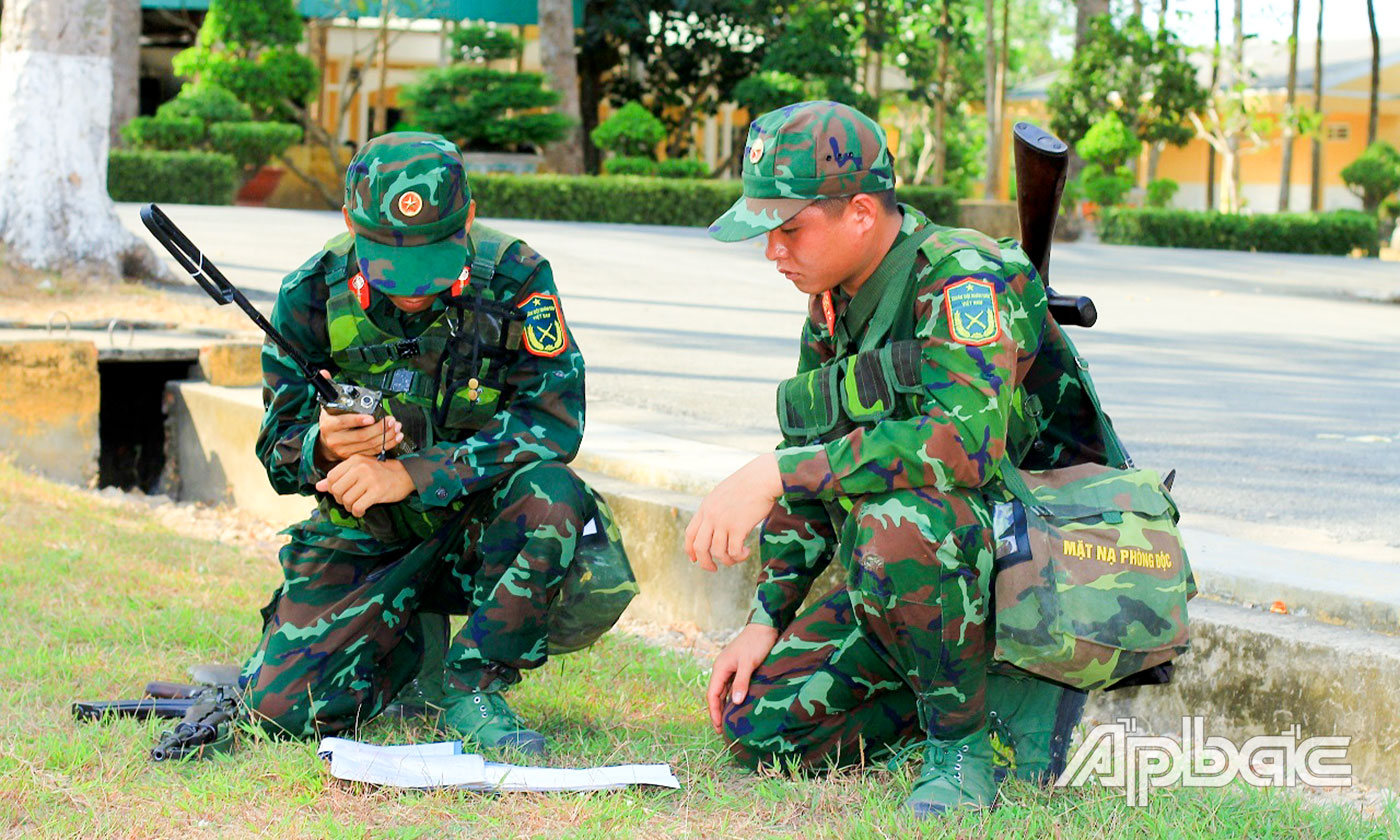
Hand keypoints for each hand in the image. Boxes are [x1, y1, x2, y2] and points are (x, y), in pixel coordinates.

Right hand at [313, 371, 403, 465]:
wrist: (326, 444)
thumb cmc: (331, 422)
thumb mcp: (327, 405)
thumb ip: (329, 388)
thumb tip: (325, 372)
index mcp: (329, 425)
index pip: (343, 423)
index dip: (357, 420)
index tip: (371, 417)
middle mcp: (336, 439)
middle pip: (361, 435)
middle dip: (379, 428)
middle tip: (391, 420)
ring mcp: (345, 450)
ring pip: (369, 445)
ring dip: (386, 436)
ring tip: (396, 427)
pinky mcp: (355, 457)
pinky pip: (373, 452)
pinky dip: (387, 444)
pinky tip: (396, 437)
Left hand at [314, 455, 414, 516]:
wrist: (405, 475)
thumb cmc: (380, 472)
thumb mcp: (359, 469)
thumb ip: (339, 477)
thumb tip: (318, 486)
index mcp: (354, 460)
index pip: (331, 477)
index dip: (333, 489)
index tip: (342, 492)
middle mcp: (360, 467)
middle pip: (336, 490)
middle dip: (340, 500)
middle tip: (349, 501)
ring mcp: (369, 479)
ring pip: (347, 500)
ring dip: (349, 507)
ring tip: (356, 506)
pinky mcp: (377, 491)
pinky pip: (358, 507)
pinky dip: (357, 512)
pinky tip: (361, 511)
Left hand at [684, 453, 782, 570]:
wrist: (762, 478)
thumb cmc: (748, 484)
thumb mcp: (722, 493)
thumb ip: (715, 508)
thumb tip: (715, 525)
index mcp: (705, 508)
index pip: (690, 534)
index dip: (690, 550)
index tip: (695, 559)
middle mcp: (711, 516)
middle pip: (700, 547)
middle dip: (705, 563)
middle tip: (713, 569)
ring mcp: (723, 522)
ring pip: (717, 553)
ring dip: (728, 560)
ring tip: (738, 557)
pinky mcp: (738, 528)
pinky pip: (733, 552)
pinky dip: (739, 557)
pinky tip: (747, 552)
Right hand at [707, 623, 778, 733]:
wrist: (765, 626)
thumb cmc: (756, 643)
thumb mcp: (749, 663)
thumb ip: (741, 682)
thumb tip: (735, 702)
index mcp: (720, 668)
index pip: (712, 694)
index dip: (714, 711)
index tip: (718, 727)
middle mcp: (722, 669)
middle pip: (716, 694)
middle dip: (717, 712)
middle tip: (722, 730)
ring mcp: (730, 668)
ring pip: (723, 691)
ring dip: (724, 706)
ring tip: (728, 722)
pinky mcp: (738, 668)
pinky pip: (731, 686)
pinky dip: (732, 697)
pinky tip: (737, 706)